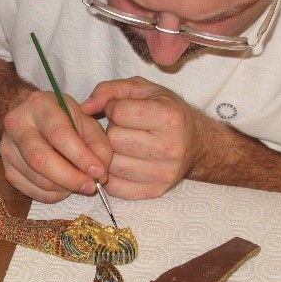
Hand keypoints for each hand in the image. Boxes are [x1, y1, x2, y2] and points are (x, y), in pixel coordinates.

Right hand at [0, 90, 112, 202]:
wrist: (31, 118)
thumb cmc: (63, 118)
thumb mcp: (85, 120)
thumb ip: (98, 144)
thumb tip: (99, 172)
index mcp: (39, 105)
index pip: (59, 135)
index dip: (81, 157)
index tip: (99, 172)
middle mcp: (16, 125)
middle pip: (41, 160)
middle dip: (70, 178)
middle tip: (91, 186)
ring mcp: (7, 148)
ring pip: (37, 179)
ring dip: (64, 188)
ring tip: (79, 183)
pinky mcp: (6, 168)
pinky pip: (31, 191)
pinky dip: (53, 195)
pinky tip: (64, 187)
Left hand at [80, 77, 206, 198]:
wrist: (196, 144)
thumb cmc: (166, 112)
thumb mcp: (143, 90)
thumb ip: (110, 90)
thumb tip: (84, 107)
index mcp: (170, 117)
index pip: (120, 113)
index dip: (113, 108)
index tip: (120, 110)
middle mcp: (169, 147)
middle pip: (114, 140)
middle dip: (111, 132)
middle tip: (123, 129)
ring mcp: (163, 173)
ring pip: (112, 165)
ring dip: (110, 154)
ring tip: (123, 145)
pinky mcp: (155, 191)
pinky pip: (115, 187)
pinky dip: (112, 175)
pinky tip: (122, 163)